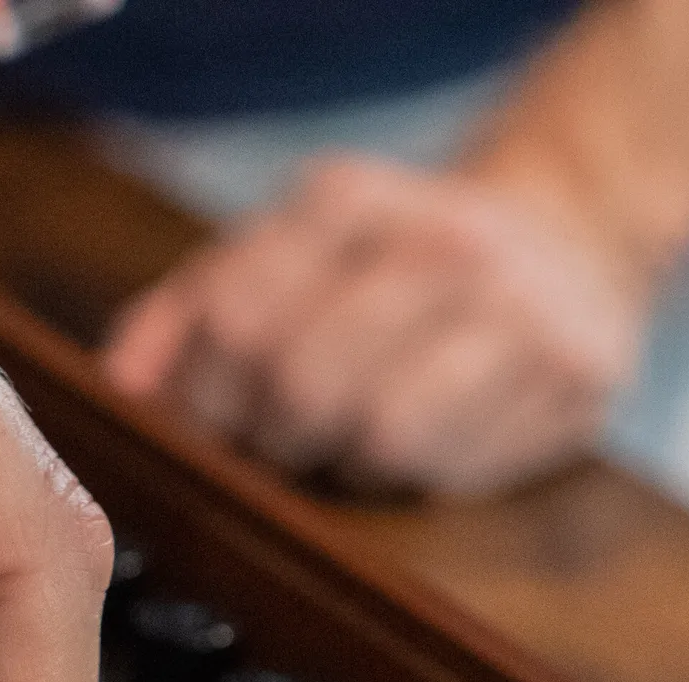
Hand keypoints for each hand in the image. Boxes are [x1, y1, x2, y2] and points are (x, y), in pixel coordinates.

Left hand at [105, 155, 646, 495]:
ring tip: (344, 437)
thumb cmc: (380, 270)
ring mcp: (517, 303)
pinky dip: (413, 475)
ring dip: (340, 459)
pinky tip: (415, 442)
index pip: (234, 316)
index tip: (200, 419)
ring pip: (378, 434)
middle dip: (265, 433)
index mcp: (344, 200)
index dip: (200, 393)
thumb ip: (181, 316)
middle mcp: (439, 238)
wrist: (564, 237)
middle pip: (300, 381)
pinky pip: (451, 467)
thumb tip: (119, 388)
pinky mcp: (569, 373)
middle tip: (271, 438)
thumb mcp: (274, 260)